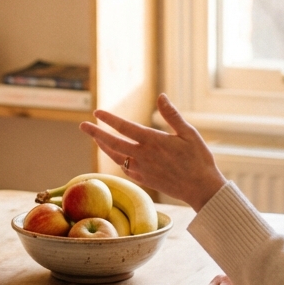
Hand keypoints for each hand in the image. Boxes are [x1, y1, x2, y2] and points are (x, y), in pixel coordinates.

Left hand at [79, 93, 227, 210]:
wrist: (201, 189)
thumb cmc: (198, 159)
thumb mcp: (189, 133)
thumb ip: (172, 115)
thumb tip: (161, 96)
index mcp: (153, 141)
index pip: (124, 127)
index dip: (109, 119)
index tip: (97, 112)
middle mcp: (143, 156)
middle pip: (112, 143)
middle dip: (95, 134)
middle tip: (82, 126)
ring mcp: (142, 170)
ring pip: (116, 157)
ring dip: (104, 147)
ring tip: (95, 139)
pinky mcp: (144, 180)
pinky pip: (125, 168)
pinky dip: (117, 160)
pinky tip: (116, 155)